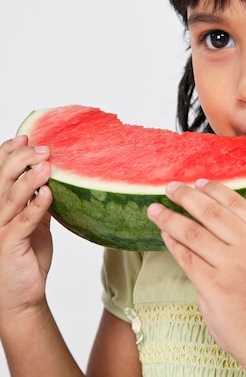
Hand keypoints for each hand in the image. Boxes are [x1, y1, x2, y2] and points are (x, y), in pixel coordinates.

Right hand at [0, 136, 52, 319]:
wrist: (22, 296)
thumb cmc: (26, 257)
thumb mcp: (34, 222)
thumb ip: (37, 199)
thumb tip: (53, 175)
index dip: (8, 152)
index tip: (25, 135)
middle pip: (2, 178)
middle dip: (21, 158)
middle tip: (44, 148)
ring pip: (11, 196)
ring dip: (30, 178)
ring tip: (47, 165)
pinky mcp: (10, 244)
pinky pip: (24, 221)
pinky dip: (36, 205)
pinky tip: (48, 193)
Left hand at [147, 180, 245, 374]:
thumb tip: (210, 217)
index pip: (235, 202)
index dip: (213, 189)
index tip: (196, 182)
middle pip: (210, 211)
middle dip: (186, 196)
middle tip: (170, 187)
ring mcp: (231, 266)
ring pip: (192, 232)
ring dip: (169, 217)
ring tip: (155, 209)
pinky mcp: (213, 286)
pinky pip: (186, 257)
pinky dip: (172, 243)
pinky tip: (164, 234)